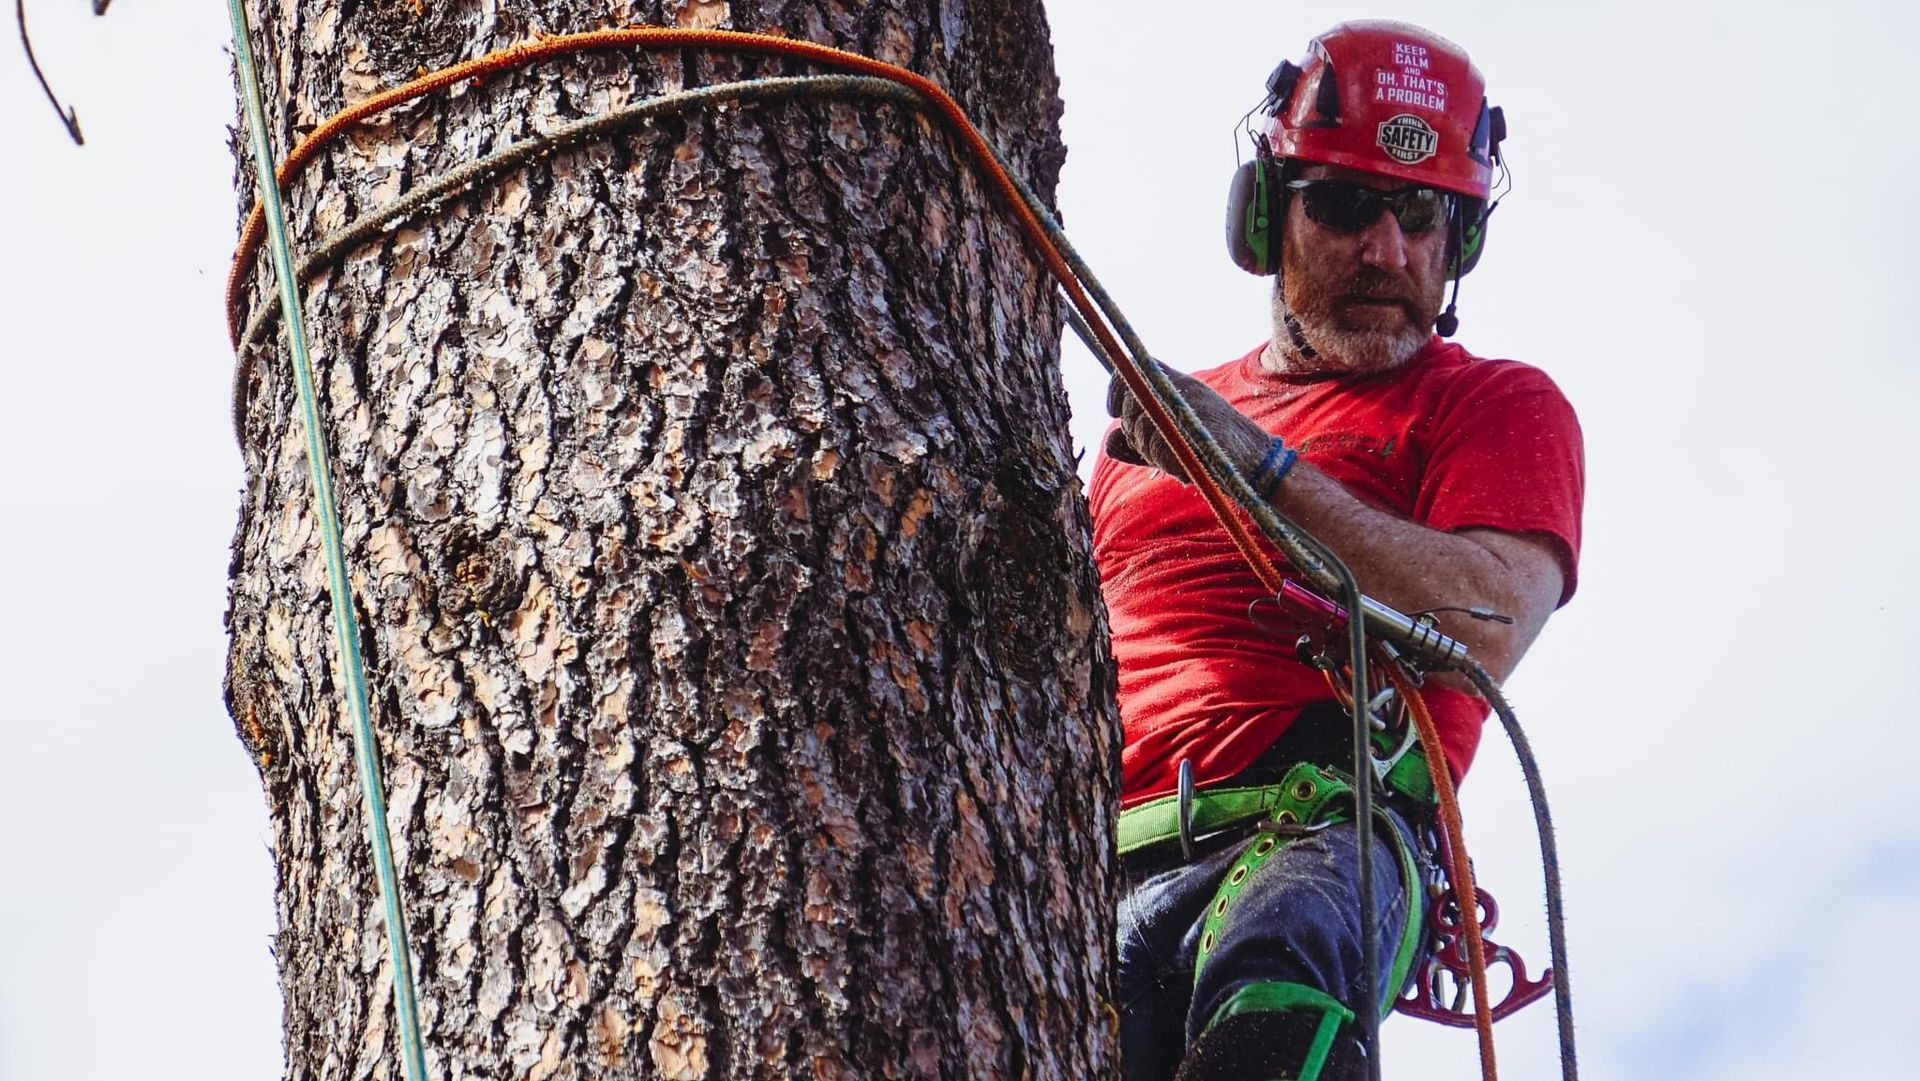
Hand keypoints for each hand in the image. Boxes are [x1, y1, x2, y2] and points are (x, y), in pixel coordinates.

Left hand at [1104, 365, 1272, 483]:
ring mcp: (1184, 407)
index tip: (1112, 410)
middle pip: (1129, 401)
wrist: (1253, 462)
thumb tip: (1111, 438)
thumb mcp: (1172, 441)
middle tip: (1151, 444)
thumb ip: (1140, 438)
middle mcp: (1181, 388)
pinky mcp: (1186, 430)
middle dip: (1132, 428)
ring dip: (1147, 448)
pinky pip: (1152, 447)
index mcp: (1179, 383)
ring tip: (1176, 453)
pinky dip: (1162, 460)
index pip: (1131, 368)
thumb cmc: (1212, 451)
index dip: (1115, 388)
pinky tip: (1182, 462)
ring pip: (1137, 427)